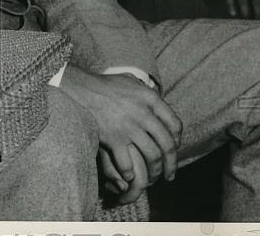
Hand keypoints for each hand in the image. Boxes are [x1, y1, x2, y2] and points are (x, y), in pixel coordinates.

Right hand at [61, 67, 181, 193]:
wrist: (81, 89)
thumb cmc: (106, 85)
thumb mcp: (131, 81)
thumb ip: (146, 91)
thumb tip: (159, 98)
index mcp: (150, 98)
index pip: (175, 125)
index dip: (178, 141)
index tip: (174, 150)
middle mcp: (143, 114)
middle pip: (167, 145)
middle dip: (171, 164)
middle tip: (170, 175)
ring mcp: (129, 127)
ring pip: (153, 157)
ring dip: (155, 172)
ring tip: (153, 179)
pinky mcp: (114, 138)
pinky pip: (128, 163)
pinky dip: (130, 173)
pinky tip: (130, 176)